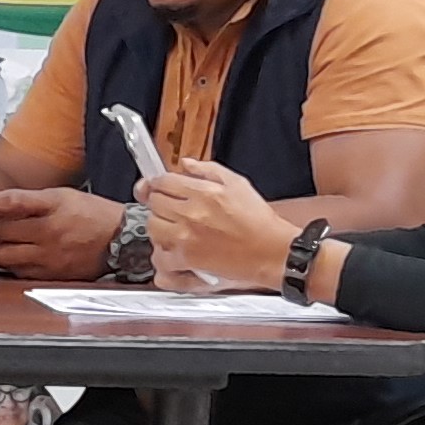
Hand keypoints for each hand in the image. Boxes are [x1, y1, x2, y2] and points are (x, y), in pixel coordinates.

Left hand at [0, 186, 127, 281]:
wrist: (120, 239)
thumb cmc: (94, 216)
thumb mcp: (64, 196)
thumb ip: (33, 201)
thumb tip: (3, 204)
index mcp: (54, 205)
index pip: (13, 202)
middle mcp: (50, 231)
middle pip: (3, 231)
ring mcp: (50, 255)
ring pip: (6, 255)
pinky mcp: (52, 273)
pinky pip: (20, 271)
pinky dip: (10, 264)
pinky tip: (10, 256)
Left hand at [141, 160, 289, 287]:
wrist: (271, 251)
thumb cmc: (259, 221)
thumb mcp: (237, 183)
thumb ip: (207, 169)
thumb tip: (186, 164)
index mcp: (203, 192)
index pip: (161, 181)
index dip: (158, 183)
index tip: (159, 187)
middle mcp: (191, 213)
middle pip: (154, 203)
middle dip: (160, 203)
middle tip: (173, 209)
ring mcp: (186, 238)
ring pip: (152, 228)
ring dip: (160, 227)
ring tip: (174, 229)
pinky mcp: (187, 260)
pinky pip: (159, 258)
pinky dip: (163, 256)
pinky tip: (174, 252)